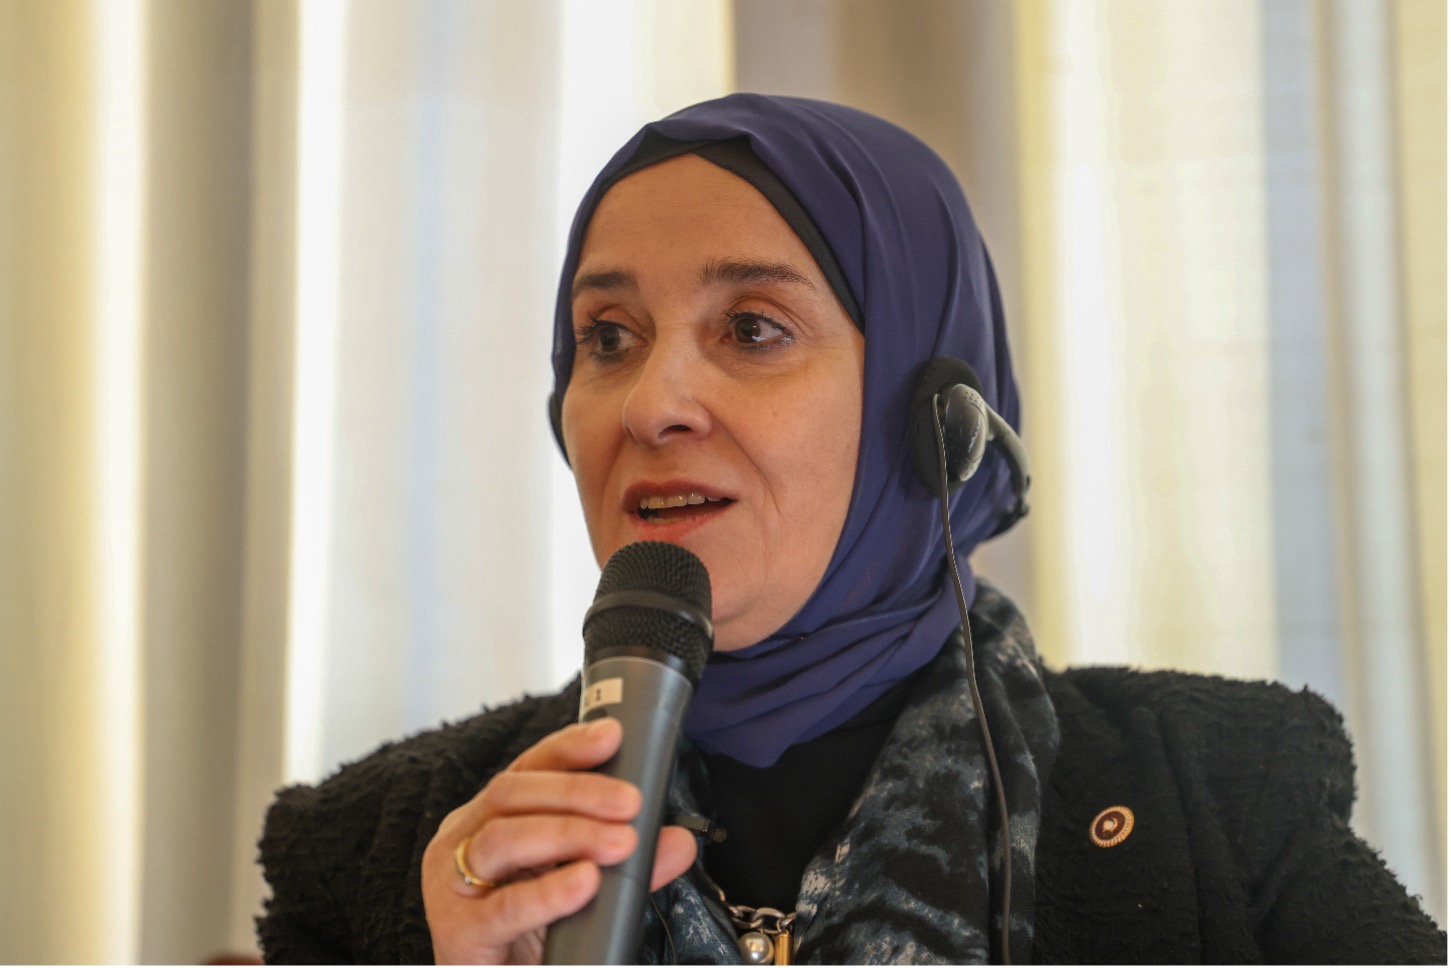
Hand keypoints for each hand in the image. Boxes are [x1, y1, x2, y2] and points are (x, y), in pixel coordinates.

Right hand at [422, 718, 698, 964]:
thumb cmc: (528, 936)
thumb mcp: (578, 889)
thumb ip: (627, 865)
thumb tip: (678, 841)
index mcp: (488, 820)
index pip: (526, 769)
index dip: (567, 748)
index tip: (612, 736)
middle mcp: (462, 841)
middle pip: (511, 793)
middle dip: (578, 791)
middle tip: (631, 803)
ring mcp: (452, 886)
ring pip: (502, 838)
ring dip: (568, 833)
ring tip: (620, 842)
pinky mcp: (459, 933)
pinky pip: (503, 906)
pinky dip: (548, 892)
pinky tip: (584, 882)